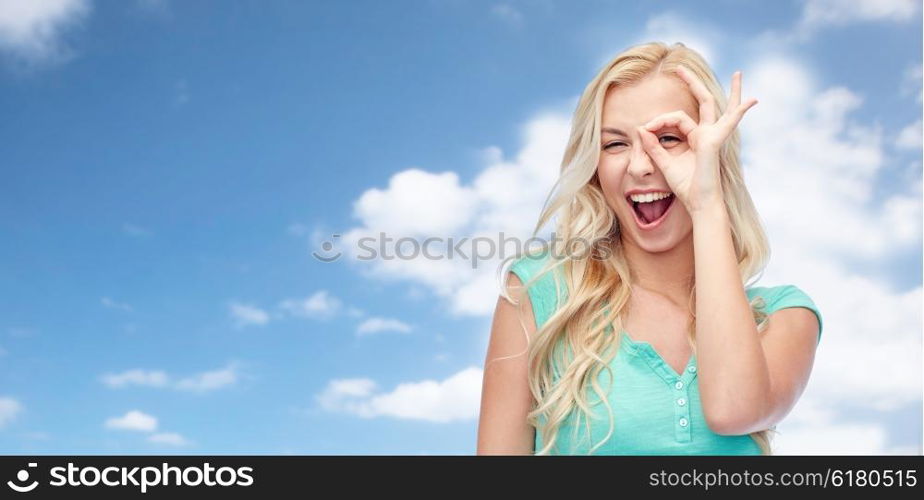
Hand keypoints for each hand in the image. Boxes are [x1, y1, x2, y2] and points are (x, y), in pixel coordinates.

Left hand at [635, 66, 757, 213]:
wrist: (698, 204)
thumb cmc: (686, 187)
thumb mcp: (664, 163)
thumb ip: (653, 146)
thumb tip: (640, 128)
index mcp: (695, 138)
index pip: (675, 119)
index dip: (657, 122)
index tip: (642, 131)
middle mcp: (706, 134)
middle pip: (701, 102)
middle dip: (690, 82)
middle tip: (678, 67)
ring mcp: (712, 136)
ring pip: (714, 105)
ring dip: (725, 88)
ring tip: (738, 73)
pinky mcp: (714, 142)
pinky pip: (727, 122)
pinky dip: (740, 111)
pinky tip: (752, 101)